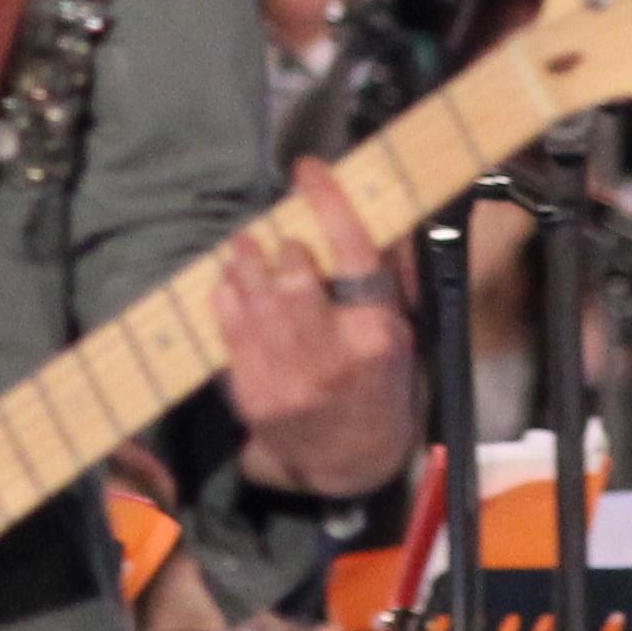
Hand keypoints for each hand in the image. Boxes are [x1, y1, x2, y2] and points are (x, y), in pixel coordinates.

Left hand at [216, 160, 415, 499]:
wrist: (351, 461)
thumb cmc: (383, 385)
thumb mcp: (406, 331)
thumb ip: (391, 273)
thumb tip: (379, 208)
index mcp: (378, 333)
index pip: (352, 250)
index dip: (327, 201)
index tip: (308, 169)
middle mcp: (333, 355)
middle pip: (294, 274)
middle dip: (282, 245)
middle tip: (280, 238)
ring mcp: (289, 378)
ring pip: (254, 298)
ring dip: (245, 262)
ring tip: (245, 248)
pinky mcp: (254, 394)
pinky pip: (228, 329)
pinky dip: (226, 297)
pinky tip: (232, 285)